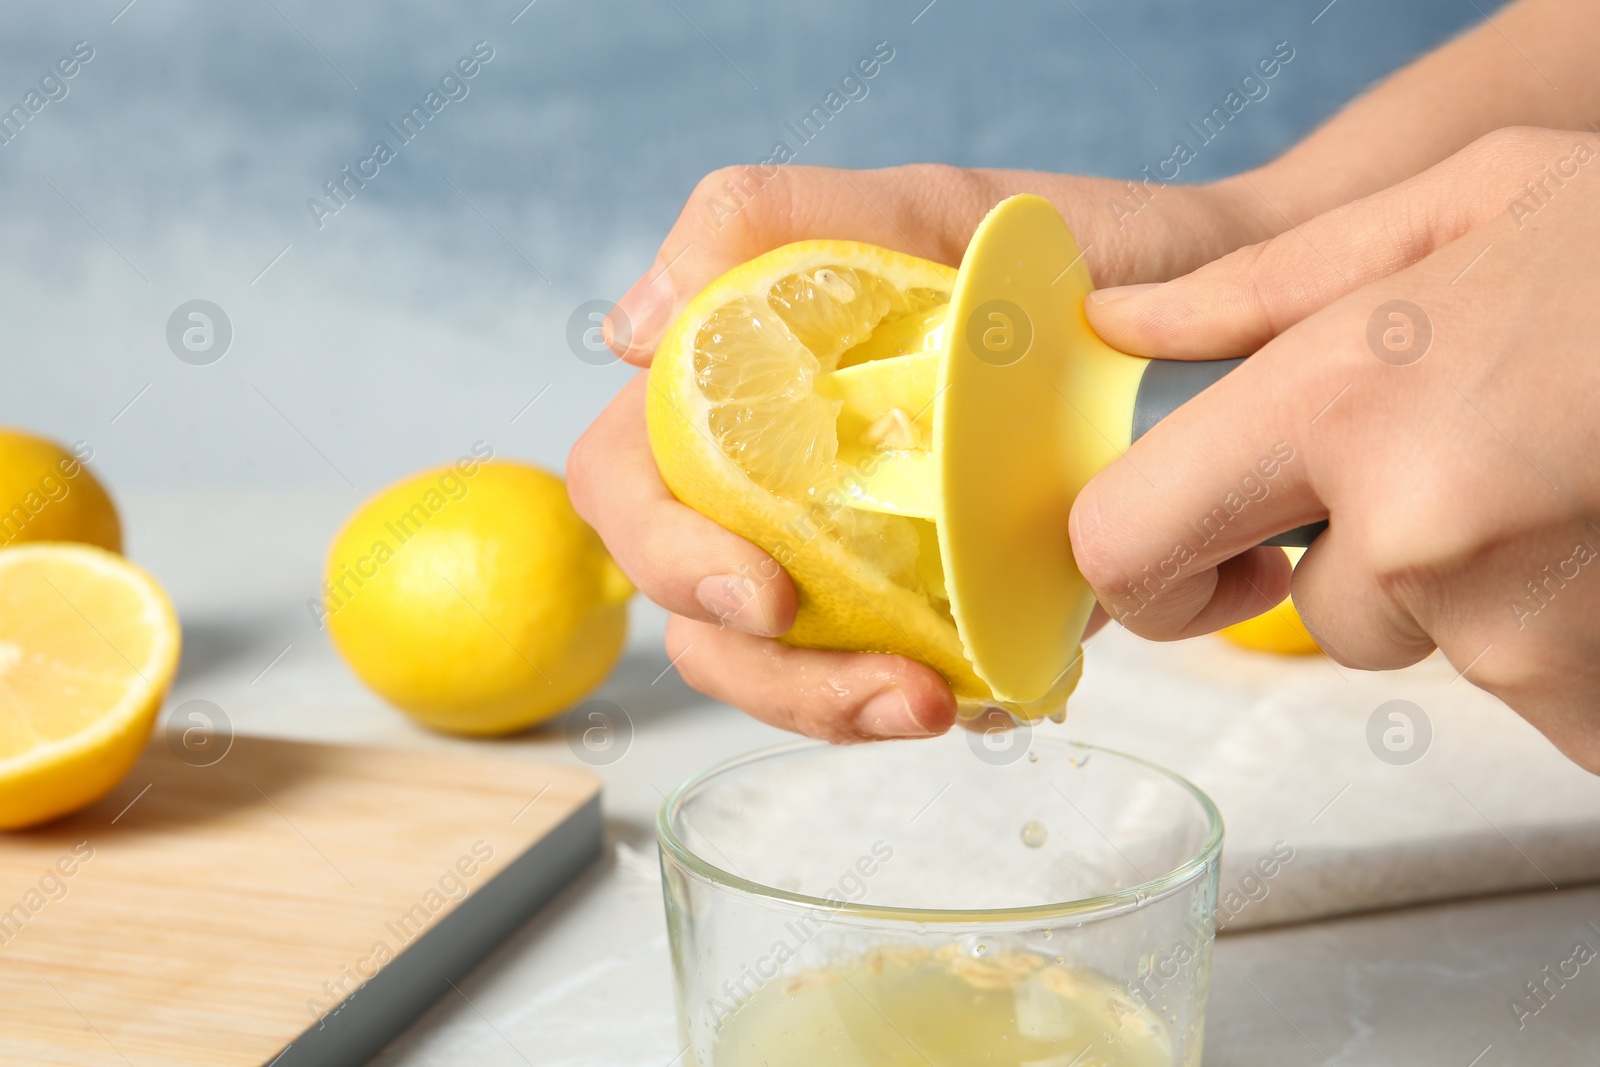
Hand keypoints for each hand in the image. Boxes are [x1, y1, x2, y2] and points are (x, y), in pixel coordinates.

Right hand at [569, 162, 1275, 741]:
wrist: (1217, 307)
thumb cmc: (1065, 245)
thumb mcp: (921, 209)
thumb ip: (763, 222)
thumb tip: (629, 332)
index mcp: (745, 396)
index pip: (632, 488)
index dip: (668, 556)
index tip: (767, 594)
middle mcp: (783, 487)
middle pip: (700, 619)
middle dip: (777, 680)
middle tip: (895, 694)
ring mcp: (862, 556)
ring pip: (789, 670)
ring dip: (848, 710)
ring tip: (948, 707)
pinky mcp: (947, 606)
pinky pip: (907, 680)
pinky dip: (941, 704)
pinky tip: (1002, 699)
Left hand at [1076, 127, 1599, 771]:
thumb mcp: (1455, 208)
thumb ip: (1260, 290)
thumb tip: (1119, 328)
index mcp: (1337, 399)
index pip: (1124, 547)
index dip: (1140, 567)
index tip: (1197, 549)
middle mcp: (1414, 531)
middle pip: (1308, 613)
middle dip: (1360, 561)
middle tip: (1469, 461)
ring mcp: (1517, 630)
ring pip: (1428, 649)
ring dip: (1475, 588)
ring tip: (1564, 477)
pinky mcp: (1591, 699)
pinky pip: (1528, 689)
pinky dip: (1559, 633)